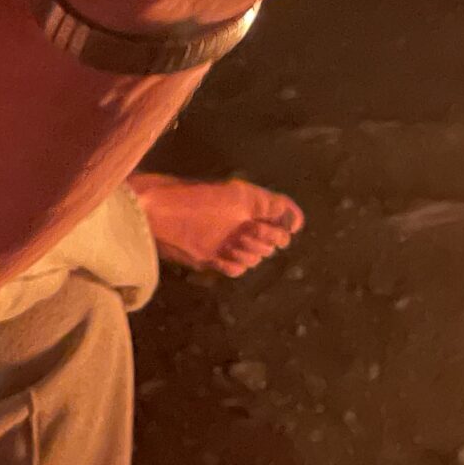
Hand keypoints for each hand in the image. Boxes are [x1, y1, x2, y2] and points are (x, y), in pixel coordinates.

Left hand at [131, 172, 303, 274]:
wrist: (165, 213)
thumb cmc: (201, 199)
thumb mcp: (240, 196)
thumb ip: (273, 205)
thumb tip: (298, 221)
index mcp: (251, 208)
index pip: (282, 222)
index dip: (283, 228)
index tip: (278, 227)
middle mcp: (243, 225)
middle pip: (272, 244)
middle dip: (265, 240)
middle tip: (247, 231)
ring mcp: (230, 243)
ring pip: (255, 258)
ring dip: (249, 253)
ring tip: (232, 243)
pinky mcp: (215, 258)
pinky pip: (237, 269)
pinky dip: (234, 265)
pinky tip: (223, 257)